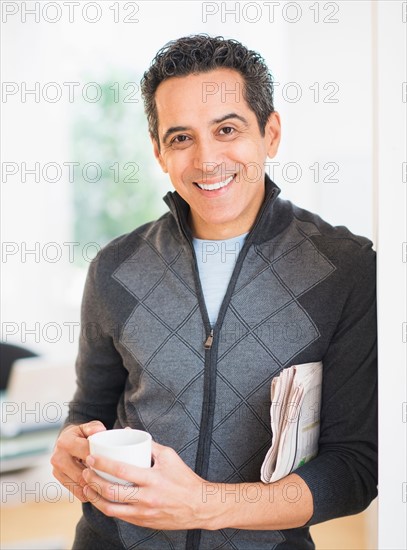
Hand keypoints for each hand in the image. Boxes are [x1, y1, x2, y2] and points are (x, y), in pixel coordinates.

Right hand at [50, 420, 105, 501]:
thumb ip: (94, 427)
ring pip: (79, 485)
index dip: (100, 458)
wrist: (65, 441)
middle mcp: (58, 457)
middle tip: (114, 478)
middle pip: (81, 474)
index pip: (85, 452)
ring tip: (108, 485)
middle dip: (98, 477)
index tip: (113, 462)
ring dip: (94, 487)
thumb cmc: (81, 434)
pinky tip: (99, 490)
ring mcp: (57, 470)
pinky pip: (76, 491)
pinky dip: (89, 493)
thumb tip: (101, 431)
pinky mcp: (59, 480)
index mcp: (66, 442)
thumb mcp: (87, 427)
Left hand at [81, 442, 213, 529]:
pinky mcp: (143, 522)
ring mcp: (143, 513)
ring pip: (111, 509)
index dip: (103, 464)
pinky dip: (106, 507)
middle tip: (85, 471)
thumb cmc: (183, 477)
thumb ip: (148, 444)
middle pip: (111, 492)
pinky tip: (100, 499)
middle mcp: (147, 498)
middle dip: (94, 481)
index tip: (92, 458)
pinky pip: (119, 516)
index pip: (122, 471)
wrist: (198, 505)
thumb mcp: (169, 456)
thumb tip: (128, 431)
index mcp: (153, 479)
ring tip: (87, 487)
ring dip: (95, 497)